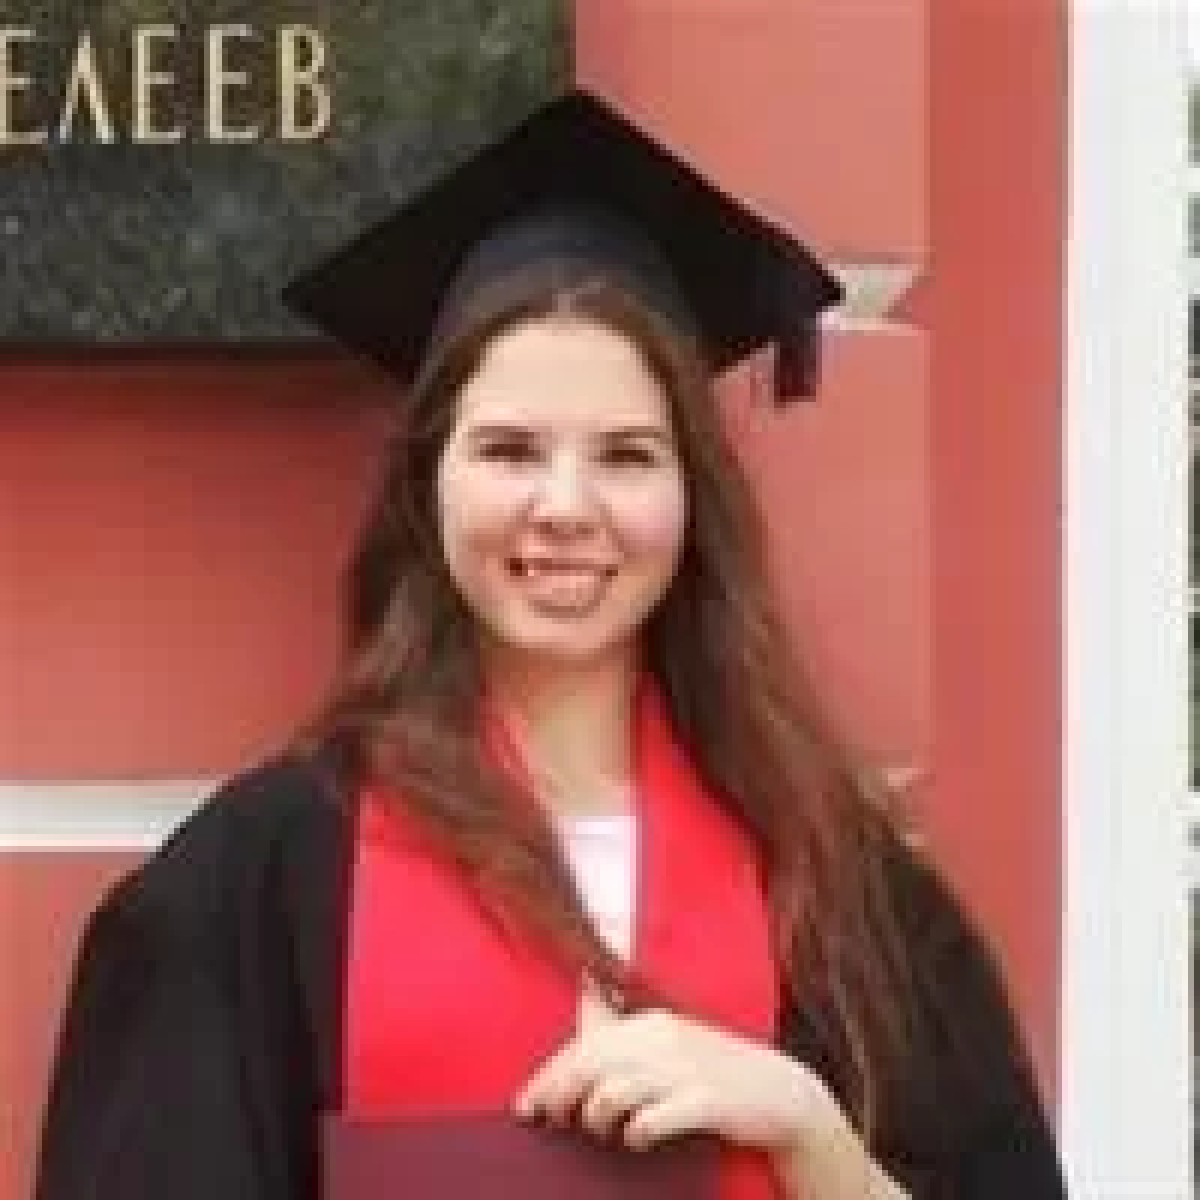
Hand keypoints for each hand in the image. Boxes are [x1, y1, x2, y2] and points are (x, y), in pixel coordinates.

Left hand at [512, 984, 908, 1199]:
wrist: (782, 1094)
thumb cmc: (713, 1072)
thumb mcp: (667, 1045)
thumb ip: (624, 1036)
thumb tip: (580, 991)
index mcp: (650, 1023)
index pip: (583, 1044)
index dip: (547, 1076)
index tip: (525, 1105)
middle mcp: (663, 1039)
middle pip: (590, 1065)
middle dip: (559, 1096)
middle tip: (546, 1122)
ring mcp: (686, 1070)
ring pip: (615, 1091)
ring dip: (598, 1117)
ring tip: (600, 1131)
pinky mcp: (707, 1101)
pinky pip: (655, 1118)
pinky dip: (638, 1132)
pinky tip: (638, 1139)